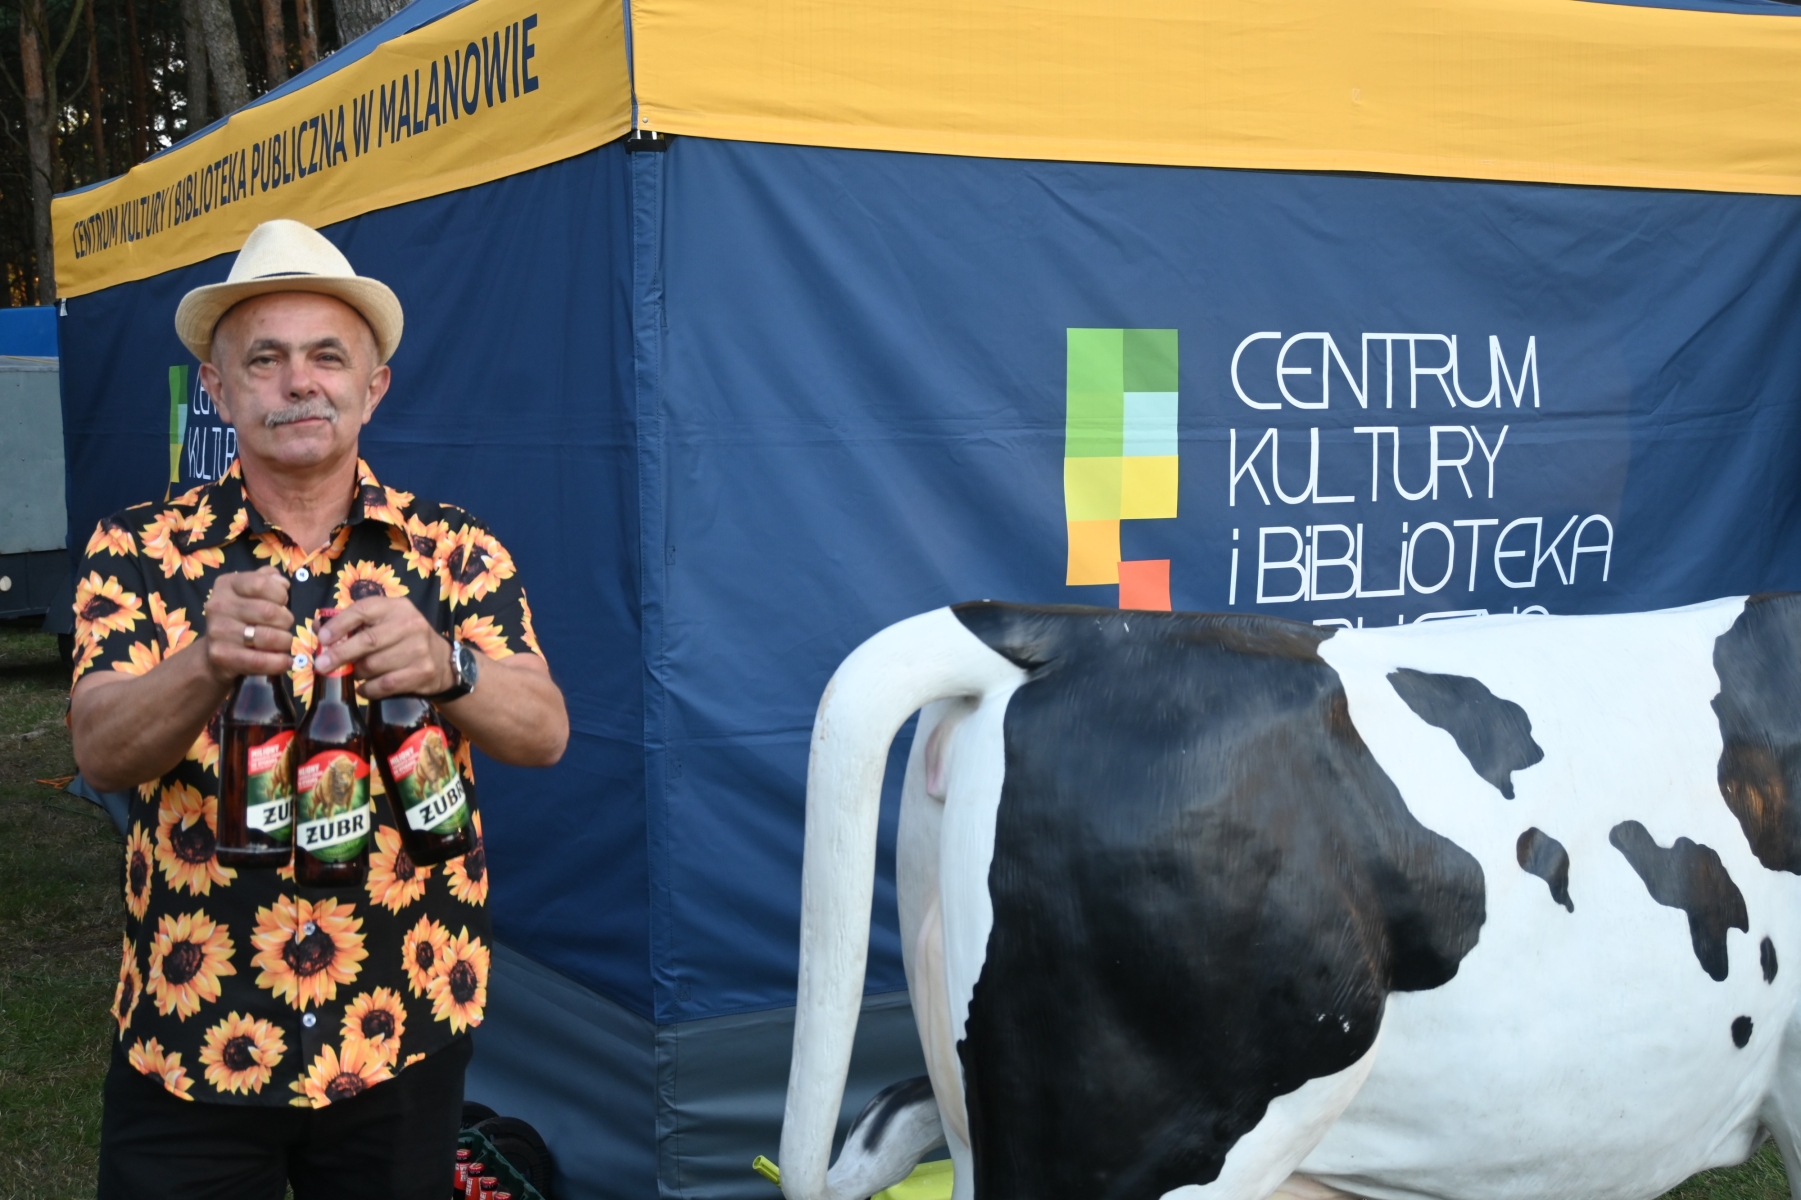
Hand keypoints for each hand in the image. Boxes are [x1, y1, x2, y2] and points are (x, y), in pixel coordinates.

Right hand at [202, 568, 295, 683]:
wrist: (214, 654)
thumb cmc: (241, 617)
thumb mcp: (250, 592)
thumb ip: (267, 579)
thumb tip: (282, 582)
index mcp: (227, 585)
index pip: (261, 583)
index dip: (280, 594)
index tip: (282, 602)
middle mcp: (219, 606)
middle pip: (269, 612)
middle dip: (286, 621)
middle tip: (284, 626)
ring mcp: (219, 632)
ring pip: (269, 637)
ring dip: (285, 642)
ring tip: (282, 642)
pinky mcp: (223, 656)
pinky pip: (261, 661)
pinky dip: (280, 662)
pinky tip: (284, 661)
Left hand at [314, 597, 454, 699]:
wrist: (443, 661)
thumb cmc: (404, 639)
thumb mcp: (385, 622)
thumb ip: (356, 623)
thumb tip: (319, 629)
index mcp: (397, 607)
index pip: (363, 610)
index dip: (339, 624)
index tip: (322, 639)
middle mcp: (411, 624)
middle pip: (368, 640)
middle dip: (340, 654)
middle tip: (321, 666)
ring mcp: (419, 649)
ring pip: (373, 665)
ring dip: (357, 673)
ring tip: (354, 674)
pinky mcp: (422, 672)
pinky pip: (385, 684)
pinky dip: (368, 689)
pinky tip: (363, 688)